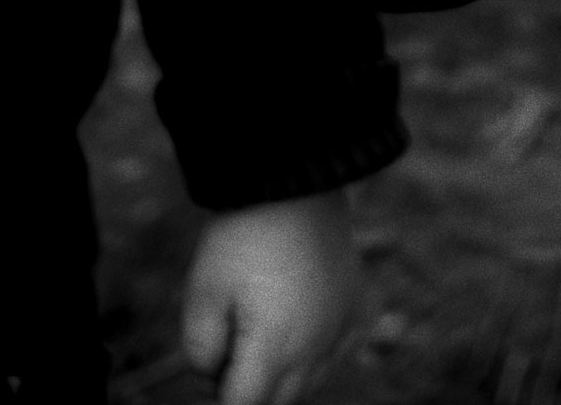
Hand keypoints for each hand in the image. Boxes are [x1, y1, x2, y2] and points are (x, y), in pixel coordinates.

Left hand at [182, 189, 360, 404]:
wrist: (294, 177)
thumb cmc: (243, 233)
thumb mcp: (203, 291)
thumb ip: (201, 351)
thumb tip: (214, 379)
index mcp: (276, 348)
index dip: (220, 397)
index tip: (208, 376)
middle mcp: (317, 349)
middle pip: (279, 401)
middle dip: (250, 388)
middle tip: (227, 351)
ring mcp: (343, 329)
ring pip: (310, 382)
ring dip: (284, 374)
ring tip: (258, 328)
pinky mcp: (359, 308)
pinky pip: (339, 353)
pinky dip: (317, 353)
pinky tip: (298, 325)